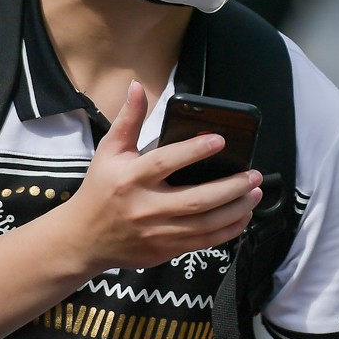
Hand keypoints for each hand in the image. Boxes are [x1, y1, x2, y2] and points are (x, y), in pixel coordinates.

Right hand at [62, 82, 262, 274]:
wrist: (83, 239)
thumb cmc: (100, 189)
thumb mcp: (109, 152)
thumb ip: (128, 120)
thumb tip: (137, 86)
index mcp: (130, 179)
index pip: (165, 162)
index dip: (194, 151)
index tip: (220, 140)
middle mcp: (144, 208)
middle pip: (194, 200)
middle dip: (230, 188)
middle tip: (254, 175)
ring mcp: (155, 233)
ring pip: (204, 225)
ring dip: (235, 210)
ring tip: (255, 193)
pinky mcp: (164, 251)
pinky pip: (202, 243)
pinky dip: (227, 231)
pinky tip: (242, 216)